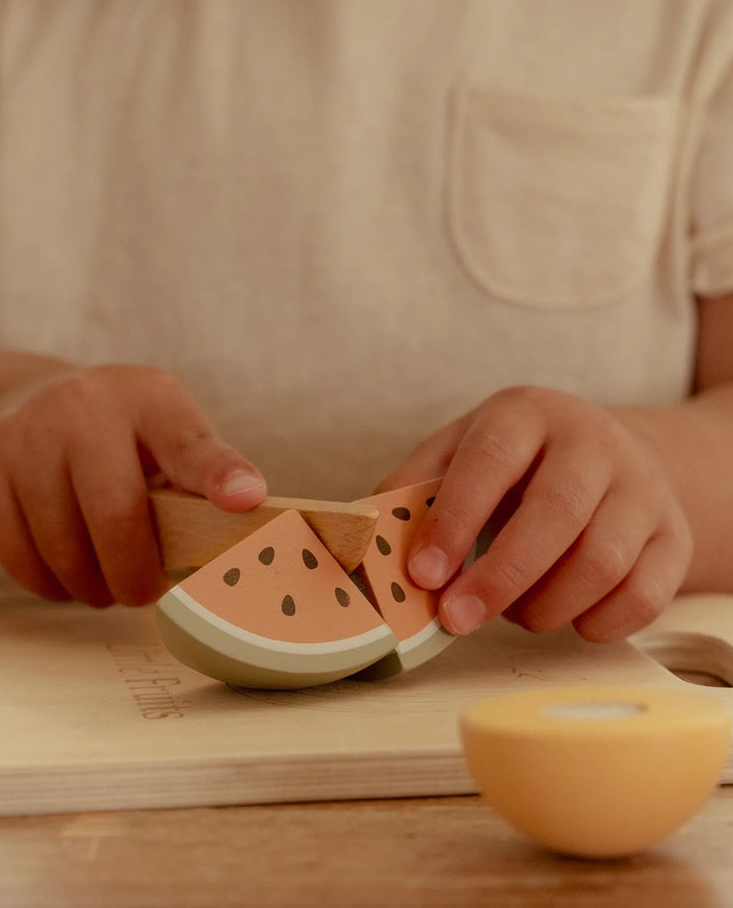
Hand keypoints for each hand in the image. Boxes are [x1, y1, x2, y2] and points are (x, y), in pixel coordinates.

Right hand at [0, 365, 265, 607]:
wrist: (25, 410)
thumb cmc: (117, 439)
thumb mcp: (166, 436)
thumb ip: (202, 476)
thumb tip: (247, 512)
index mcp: (146, 397)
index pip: (187, 439)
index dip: (217, 473)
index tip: (244, 499)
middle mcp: (79, 406)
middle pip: (115, 515)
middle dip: (134, 575)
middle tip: (140, 590)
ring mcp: (20, 438)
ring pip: (64, 551)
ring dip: (90, 586)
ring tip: (100, 574)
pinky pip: (22, 564)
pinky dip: (49, 584)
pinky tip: (60, 563)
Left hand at [378, 386, 691, 641]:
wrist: (610, 453)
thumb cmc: (514, 461)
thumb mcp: (457, 452)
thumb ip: (412, 489)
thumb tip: (363, 540)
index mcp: (525, 414)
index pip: (490, 463)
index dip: (454, 522)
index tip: (423, 574)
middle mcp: (592, 442)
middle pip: (554, 516)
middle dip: (499, 578)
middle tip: (456, 619)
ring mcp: (642, 488)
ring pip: (601, 562)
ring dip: (544, 606)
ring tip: (511, 613)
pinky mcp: (674, 536)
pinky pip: (644, 596)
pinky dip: (596, 623)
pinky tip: (564, 618)